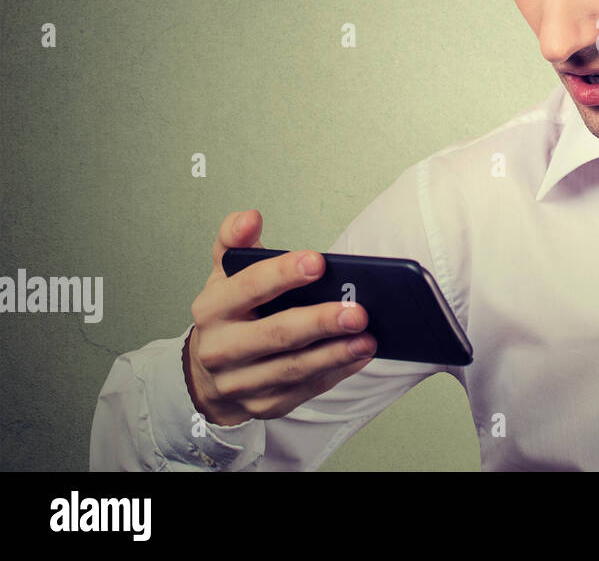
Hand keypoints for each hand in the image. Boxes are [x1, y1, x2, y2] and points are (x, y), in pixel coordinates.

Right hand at [184, 209, 376, 426]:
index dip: (282, 274)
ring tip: (368, 337)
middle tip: (358, 311)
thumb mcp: (225, 275)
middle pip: (275, 334)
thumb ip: (236, 240)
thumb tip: (250, 217)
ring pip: (293, 368)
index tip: (318, 262)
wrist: (207, 373)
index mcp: (212, 308)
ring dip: (335, 353)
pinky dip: (336, 371)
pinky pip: (305, 388)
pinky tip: (360, 354)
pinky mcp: (264, 404)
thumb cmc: (230, 314)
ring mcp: (241, 381)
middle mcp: (222, 348)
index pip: (249, 287)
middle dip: (319, 322)